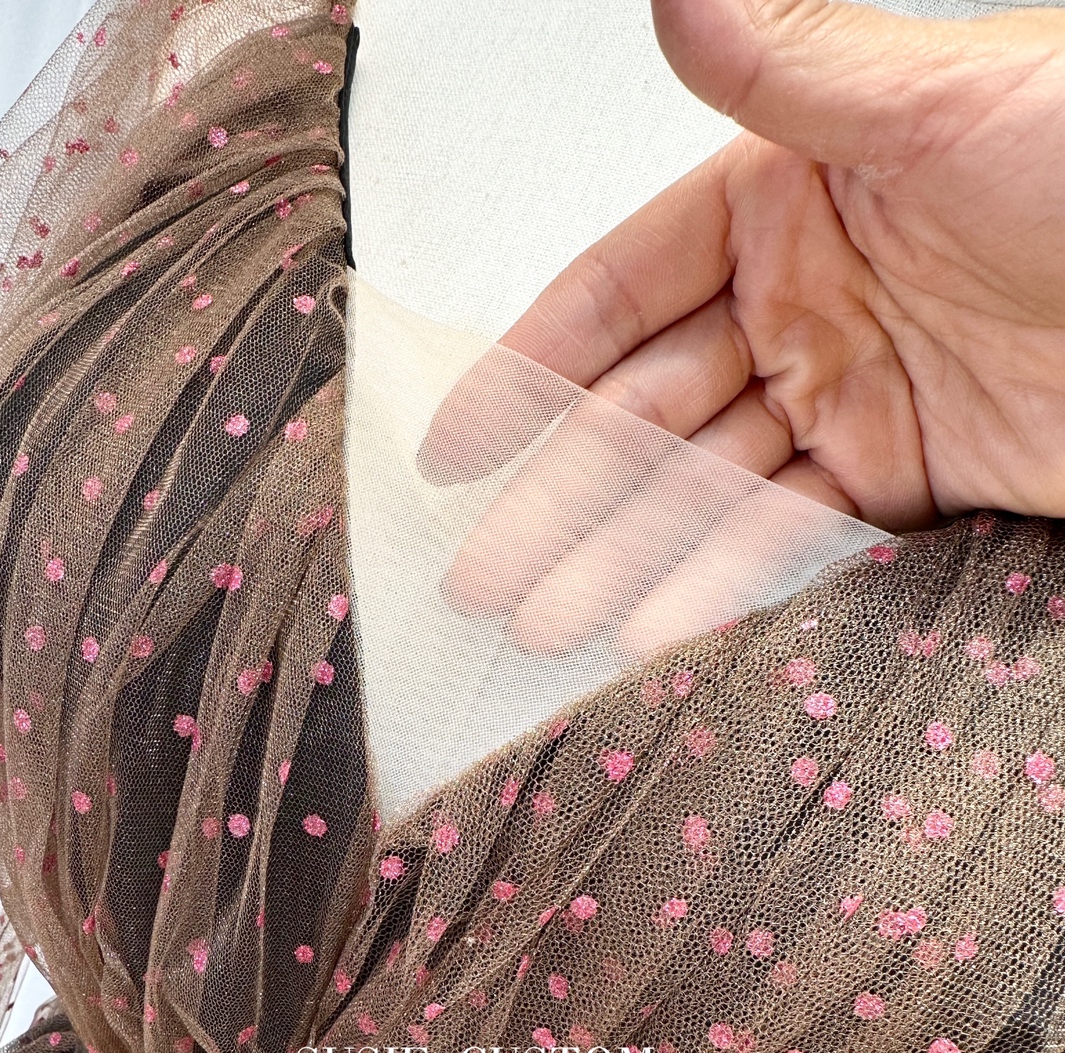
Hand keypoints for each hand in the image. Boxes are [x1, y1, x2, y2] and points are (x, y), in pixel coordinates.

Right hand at [428, 0, 1064, 656]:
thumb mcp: (943, 110)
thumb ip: (794, 72)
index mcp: (783, 200)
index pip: (622, 292)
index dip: (530, 368)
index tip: (457, 444)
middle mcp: (802, 303)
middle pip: (647, 414)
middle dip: (560, 498)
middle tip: (483, 576)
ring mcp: (849, 398)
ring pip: (707, 492)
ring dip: (623, 561)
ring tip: (544, 628)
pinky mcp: (908, 482)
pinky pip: (795, 541)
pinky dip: (728, 587)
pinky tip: (660, 631)